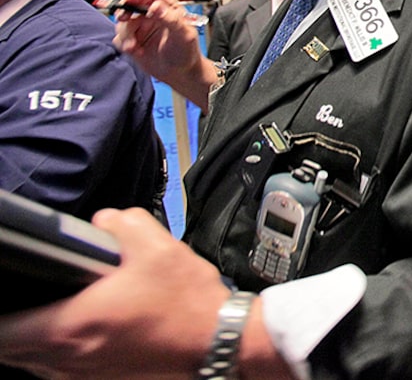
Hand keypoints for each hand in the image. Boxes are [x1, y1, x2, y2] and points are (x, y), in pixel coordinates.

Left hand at [0, 208, 229, 378]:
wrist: (217, 341)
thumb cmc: (186, 302)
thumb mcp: (156, 245)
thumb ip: (121, 223)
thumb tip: (103, 221)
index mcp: (73, 326)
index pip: (3, 331)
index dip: (1, 308)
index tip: (8, 288)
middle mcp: (69, 360)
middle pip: (12, 350)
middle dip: (15, 321)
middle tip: (32, 292)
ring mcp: (83, 377)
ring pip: (34, 363)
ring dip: (35, 337)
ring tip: (58, 305)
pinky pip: (59, 369)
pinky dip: (59, 350)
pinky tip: (87, 323)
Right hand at [112, 0, 216, 108]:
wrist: (181, 74)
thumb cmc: (187, 53)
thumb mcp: (183, 35)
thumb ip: (171, 19)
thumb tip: (156, 6)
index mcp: (168, 9)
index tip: (128, 1)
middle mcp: (153, 16)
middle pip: (132, 6)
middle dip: (125, 13)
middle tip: (122, 19)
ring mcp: (142, 28)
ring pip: (123, 23)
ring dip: (125, 34)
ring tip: (134, 47)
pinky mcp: (133, 40)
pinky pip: (120, 37)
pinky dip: (123, 44)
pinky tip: (136, 52)